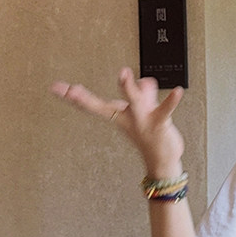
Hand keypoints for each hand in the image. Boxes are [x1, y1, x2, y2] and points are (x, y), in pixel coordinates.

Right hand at [50, 67, 185, 174]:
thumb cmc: (151, 136)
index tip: (57, 88)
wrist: (163, 162)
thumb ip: (143, 94)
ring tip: (124, 74)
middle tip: (78, 85)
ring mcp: (142, 121)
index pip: (93, 105)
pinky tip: (178, 92)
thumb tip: (144, 80)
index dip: (75, 97)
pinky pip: (165, 110)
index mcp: (119, 115)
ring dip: (129, 89)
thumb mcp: (143, 112)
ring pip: (134, 102)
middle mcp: (128, 118)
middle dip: (92, 95)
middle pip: (108, 104)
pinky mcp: (159, 123)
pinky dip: (171, 101)